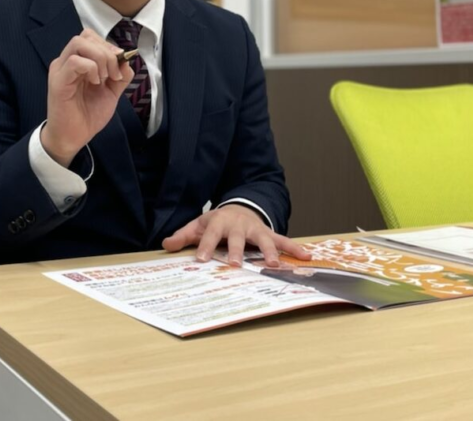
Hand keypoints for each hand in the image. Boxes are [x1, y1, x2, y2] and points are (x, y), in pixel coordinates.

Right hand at [40, 29, 132, 165]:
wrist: (74, 138)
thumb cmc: (88, 115)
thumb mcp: (111, 92)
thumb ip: (120, 76)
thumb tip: (127, 60)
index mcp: (78, 61)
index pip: (91, 37)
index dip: (109, 46)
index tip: (120, 65)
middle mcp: (66, 61)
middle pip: (85, 35)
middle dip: (106, 51)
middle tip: (114, 73)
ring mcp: (60, 69)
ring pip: (79, 43)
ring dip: (99, 58)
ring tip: (104, 78)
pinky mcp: (58, 81)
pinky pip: (74, 62)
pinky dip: (90, 68)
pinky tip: (95, 83)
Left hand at [162, 204, 310, 266]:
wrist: (240, 207)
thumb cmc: (217, 222)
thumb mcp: (198, 225)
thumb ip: (183, 236)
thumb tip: (166, 245)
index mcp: (219, 222)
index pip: (210, 235)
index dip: (205, 247)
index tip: (201, 261)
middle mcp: (239, 225)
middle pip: (237, 238)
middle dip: (237, 251)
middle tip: (234, 264)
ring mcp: (256, 229)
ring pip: (264, 240)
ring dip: (269, 251)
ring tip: (274, 265)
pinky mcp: (270, 233)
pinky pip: (283, 240)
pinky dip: (295, 248)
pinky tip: (306, 257)